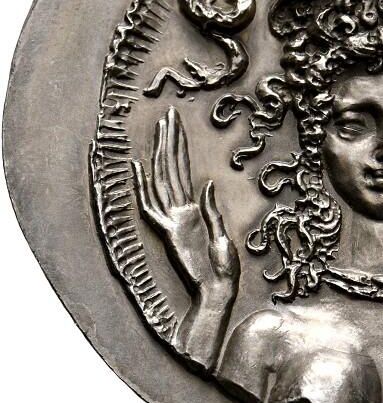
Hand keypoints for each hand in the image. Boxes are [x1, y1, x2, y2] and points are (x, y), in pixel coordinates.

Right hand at [132, 107, 239, 295]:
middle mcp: (180, 211)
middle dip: (170, 140)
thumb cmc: (223, 268)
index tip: (176, 125)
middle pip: (172, 168)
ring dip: (161, 153)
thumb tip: (205, 185)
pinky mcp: (170, 232)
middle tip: (169, 113)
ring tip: (161, 127)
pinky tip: (139, 167)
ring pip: (163, 179)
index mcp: (193, 209)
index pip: (183, 171)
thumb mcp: (223, 235)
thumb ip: (212, 211)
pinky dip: (144, 187)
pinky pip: (152, 207)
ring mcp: (173, 219)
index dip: (180, 148)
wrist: (218, 290)